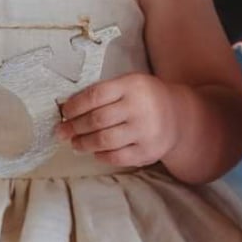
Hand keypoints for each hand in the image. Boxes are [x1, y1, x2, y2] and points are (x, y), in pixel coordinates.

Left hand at [55, 72, 178, 166]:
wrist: (179, 116)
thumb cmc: (145, 98)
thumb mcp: (130, 84)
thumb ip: (104, 92)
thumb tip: (68, 109)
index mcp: (133, 86)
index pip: (95, 95)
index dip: (75, 106)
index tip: (64, 112)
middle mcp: (140, 108)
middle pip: (97, 120)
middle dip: (74, 127)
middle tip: (62, 131)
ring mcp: (145, 131)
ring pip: (104, 140)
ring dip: (83, 143)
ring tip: (75, 143)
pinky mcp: (147, 151)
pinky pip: (116, 157)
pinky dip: (101, 155)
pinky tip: (95, 151)